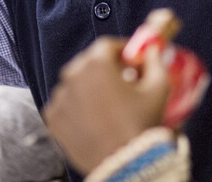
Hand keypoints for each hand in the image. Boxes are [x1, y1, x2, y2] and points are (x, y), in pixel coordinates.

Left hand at [43, 37, 170, 173]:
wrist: (125, 166)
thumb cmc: (141, 125)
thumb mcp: (158, 89)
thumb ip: (156, 62)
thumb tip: (153, 51)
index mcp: (96, 63)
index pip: (107, 45)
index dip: (122, 50)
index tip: (131, 59)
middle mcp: (73, 76)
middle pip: (89, 63)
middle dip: (106, 69)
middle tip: (122, 83)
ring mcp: (60, 97)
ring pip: (76, 84)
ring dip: (90, 88)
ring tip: (108, 106)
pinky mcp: (53, 118)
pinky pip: (65, 105)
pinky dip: (77, 107)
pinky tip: (94, 119)